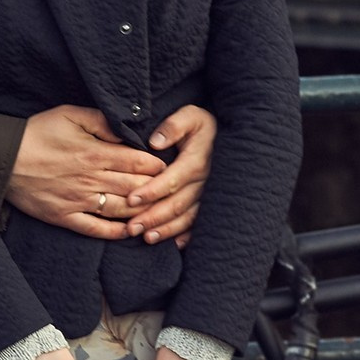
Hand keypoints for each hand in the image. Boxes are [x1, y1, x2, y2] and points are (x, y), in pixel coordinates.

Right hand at [7, 105, 167, 239]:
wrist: (2, 158)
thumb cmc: (37, 132)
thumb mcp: (70, 114)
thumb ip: (102, 121)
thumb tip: (127, 130)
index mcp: (96, 153)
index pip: (139, 162)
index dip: (158, 166)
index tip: (170, 166)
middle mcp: (91, 180)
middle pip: (136, 188)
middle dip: (157, 190)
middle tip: (172, 191)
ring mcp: (79, 201)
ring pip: (122, 210)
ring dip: (143, 212)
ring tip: (157, 211)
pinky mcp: (65, 217)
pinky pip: (96, 230)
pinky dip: (116, 232)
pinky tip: (129, 231)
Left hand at [123, 105, 215, 244]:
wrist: (229, 136)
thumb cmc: (202, 126)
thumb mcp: (190, 115)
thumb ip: (173, 126)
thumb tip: (154, 142)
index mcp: (196, 161)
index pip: (171, 180)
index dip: (151, 191)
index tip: (130, 199)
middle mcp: (204, 182)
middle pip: (176, 203)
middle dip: (153, 216)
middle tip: (132, 228)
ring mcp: (210, 195)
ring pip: (187, 217)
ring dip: (167, 229)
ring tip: (146, 238)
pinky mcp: (213, 204)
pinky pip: (200, 223)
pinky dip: (187, 235)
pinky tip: (173, 244)